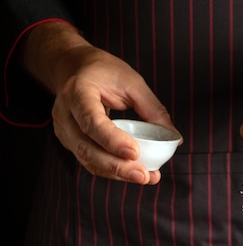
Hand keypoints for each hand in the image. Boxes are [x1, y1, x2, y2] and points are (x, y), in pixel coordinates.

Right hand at [18, 23, 180, 183]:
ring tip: (145, 177)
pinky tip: (132, 174)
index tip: (135, 153)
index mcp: (77, 92)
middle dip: (117, 166)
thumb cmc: (103, 71)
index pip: (91, 121)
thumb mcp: (130, 81)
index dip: (112, 140)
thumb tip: (174, 137)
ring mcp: (64, 131)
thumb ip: (152, 108)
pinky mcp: (71, 143)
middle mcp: (65, 114)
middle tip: (144, 175)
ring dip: (117, 174)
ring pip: (88, 160)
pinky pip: (90, 162)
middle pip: (87, 148)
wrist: (74, 68)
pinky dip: (112, 171)